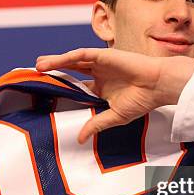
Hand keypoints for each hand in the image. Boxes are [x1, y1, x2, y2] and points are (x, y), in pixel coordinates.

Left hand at [36, 48, 193, 142]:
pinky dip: (66, 57)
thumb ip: (96, 124)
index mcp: (102, 88)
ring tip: (38, 65)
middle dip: (54, 71)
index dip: (62, 89)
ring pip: (72, 61)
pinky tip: (54, 61)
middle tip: (35, 74)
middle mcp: (99, 74)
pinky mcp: (103, 55)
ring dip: (55, 62)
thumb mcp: (115, 116)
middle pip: (70, 70)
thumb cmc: (143, 100)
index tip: (45, 94)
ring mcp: (100, 63)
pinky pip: (81, 55)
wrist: (159, 86)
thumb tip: (79, 139)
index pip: (77, 87)